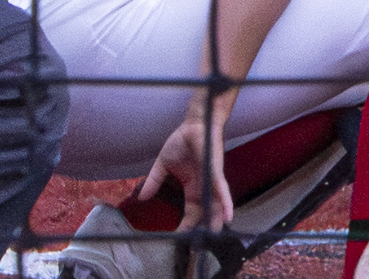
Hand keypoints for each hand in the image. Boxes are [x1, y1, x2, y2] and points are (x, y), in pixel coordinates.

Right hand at [140, 108, 232, 231]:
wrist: (194, 123)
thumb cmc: (182, 141)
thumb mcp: (162, 165)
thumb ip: (153, 181)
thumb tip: (141, 197)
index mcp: (192, 186)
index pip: (190, 212)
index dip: (186, 226)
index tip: (179, 239)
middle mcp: (203, 186)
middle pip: (205, 213)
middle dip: (203, 229)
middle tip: (199, 246)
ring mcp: (211, 179)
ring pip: (215, 206)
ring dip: (216, 221)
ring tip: (216, 236)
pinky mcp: (215, 171)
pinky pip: (221, 190)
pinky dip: (225, 203)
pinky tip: (227, 215)